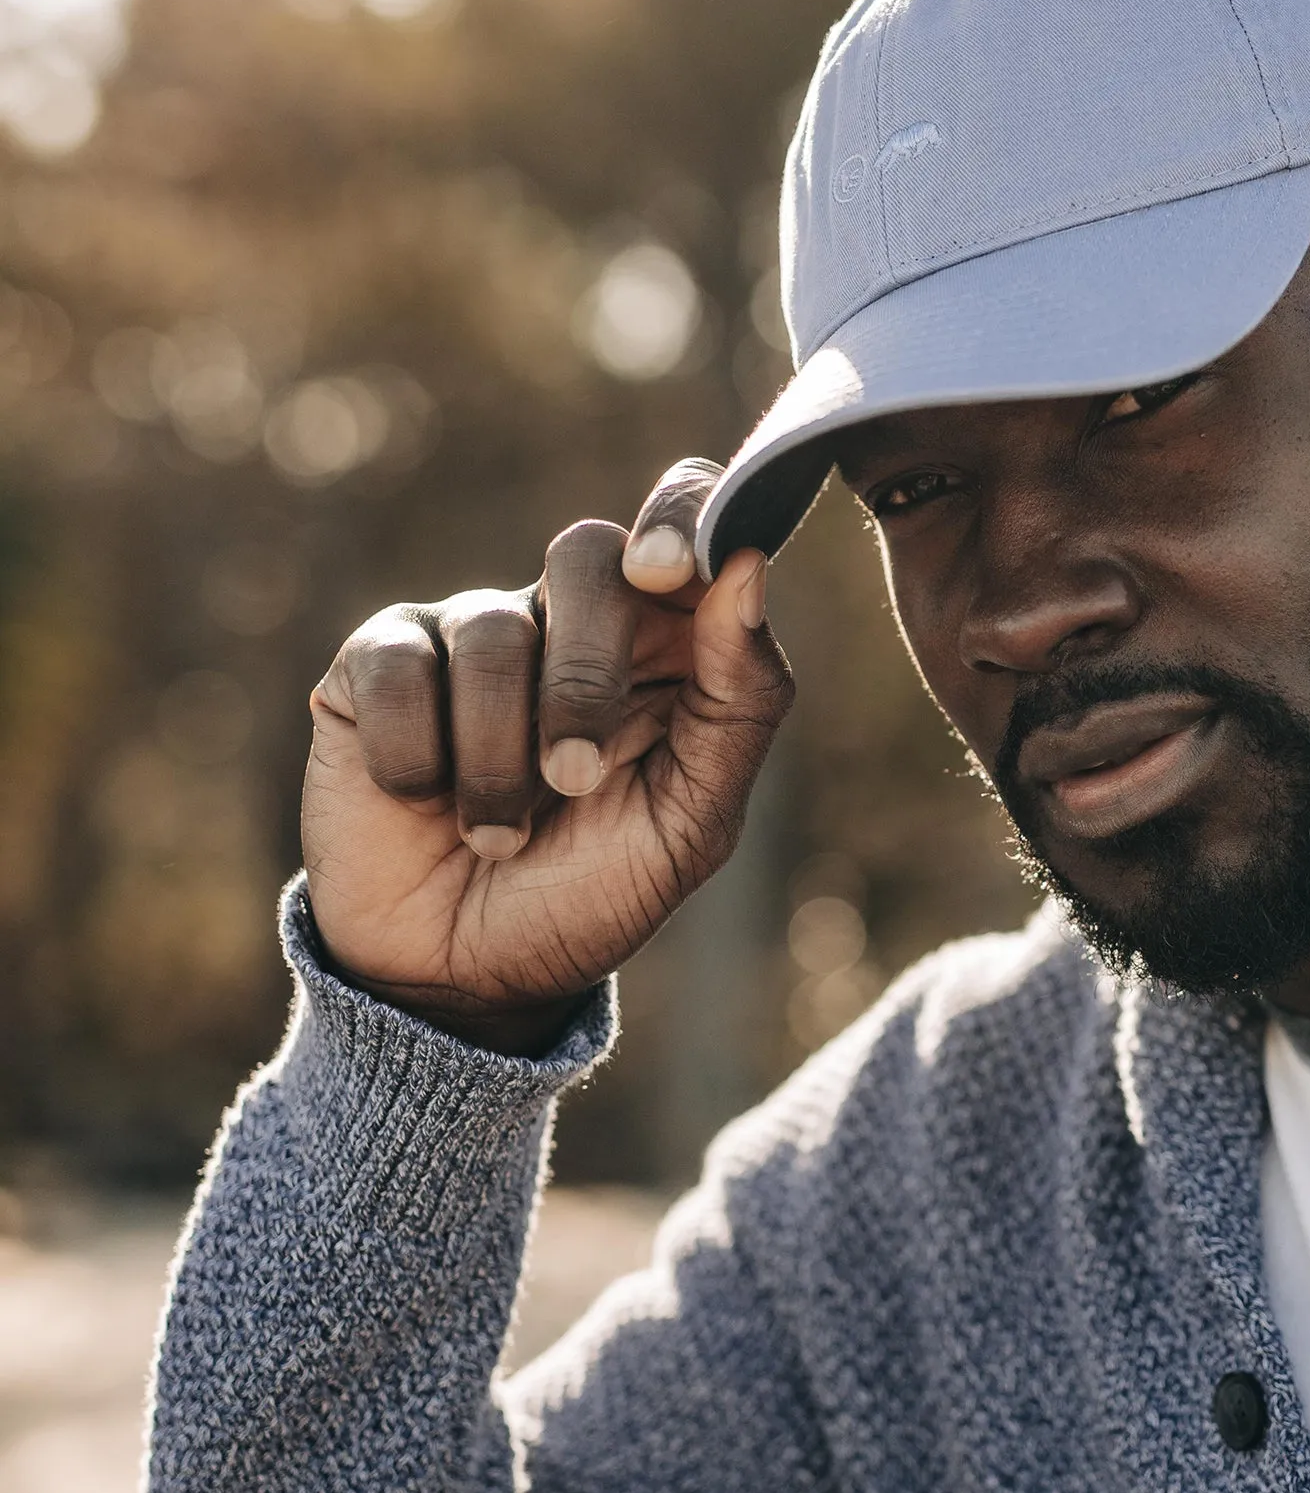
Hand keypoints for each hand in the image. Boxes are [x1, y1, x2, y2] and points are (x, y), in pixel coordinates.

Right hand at [302, 460, 789, 1053]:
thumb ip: (740, 700)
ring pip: (493, 631)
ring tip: (498, 836)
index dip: (681, 515)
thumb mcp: (693, 820)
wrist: (464, 978)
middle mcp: (569, 617)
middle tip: (573, 782)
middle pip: (586, 556)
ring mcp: (470, 632)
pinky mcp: (376, 664)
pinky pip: (400, 669)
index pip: (686, 518)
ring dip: (499, 759)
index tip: (666, 570)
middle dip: (584, 680)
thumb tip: (749, 568)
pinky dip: (420, 760)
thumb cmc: (592, 891)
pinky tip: (425, 804)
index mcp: (665, 642)